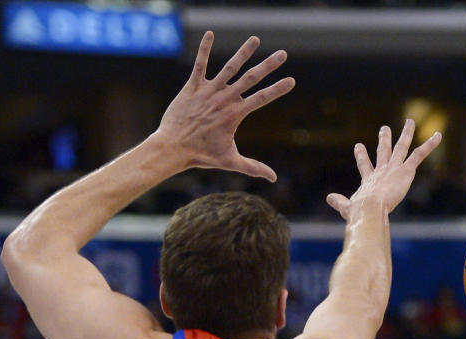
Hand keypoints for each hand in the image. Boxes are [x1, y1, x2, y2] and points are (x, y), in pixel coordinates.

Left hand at [154, 32, 294, 180]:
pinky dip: (204, 49)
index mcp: (235, 114)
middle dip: (268, 65)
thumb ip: (253, 167)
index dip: (278, 89)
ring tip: (255, 39)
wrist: (174, 147)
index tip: (292, 80)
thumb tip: (274, 179)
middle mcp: (224, 99)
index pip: (262, 99)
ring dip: (243, 53)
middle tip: (283, 53)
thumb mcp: (230, 161)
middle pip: (251, 78)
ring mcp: (208, 91)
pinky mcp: (192, 86)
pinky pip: (200, 64)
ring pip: (229, 67)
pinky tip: (210, 34)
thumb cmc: (202, 155)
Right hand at [326, 120, 441, 219]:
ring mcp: (394, 168)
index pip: (365, 165)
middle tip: (384, 128)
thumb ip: (339, 202)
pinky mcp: (405, 170)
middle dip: (384, 139)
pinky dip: (430, 145)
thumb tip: (329, 198)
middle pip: (383, 151)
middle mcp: (381, 170)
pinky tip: (439, 135)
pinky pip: (419, 154)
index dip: (362, 156)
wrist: (369, 208)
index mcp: (368, 180)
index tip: (358, 146)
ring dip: (406, 134)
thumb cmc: (359, 211)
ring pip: (401, 147)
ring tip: (410, 122)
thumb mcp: (347, 207)